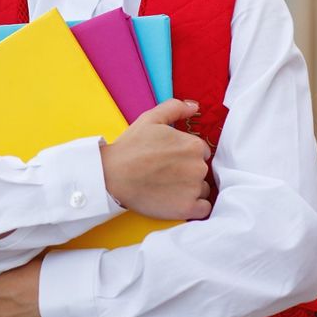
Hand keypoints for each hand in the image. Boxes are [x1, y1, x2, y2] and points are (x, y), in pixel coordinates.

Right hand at [100, 99, 212, 220]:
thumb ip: (175, 108)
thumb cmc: (130, 147)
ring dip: (191, 190)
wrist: (112, 176)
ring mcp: (193, 189)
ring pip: (202, 189)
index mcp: (193, 145)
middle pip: (202, 170)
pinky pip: (204, 209)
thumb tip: (195, 106)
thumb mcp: (150, 119)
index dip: (185, 155)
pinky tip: (177, 201)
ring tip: (167, 187)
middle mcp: (198, 167)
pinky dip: (194, 206)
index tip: (170, 159)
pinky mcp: (187, 208)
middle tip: (165, 173)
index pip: (200, 152)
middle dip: (188, 172)